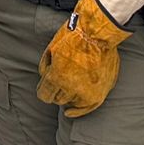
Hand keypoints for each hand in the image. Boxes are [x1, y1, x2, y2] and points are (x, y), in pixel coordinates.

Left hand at [36, 0, 129, 117]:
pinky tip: (71, 112)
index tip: (46, 85)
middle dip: (57, 89)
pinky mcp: (99, 92)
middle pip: (57, 98)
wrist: (99, 32)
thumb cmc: (75, 36)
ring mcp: (87, 92)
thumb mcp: (51, 48)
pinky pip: (87, 108)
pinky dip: (78, 110)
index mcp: (57, 77)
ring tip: (73, 78)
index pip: (44, 95)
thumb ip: (45, 68)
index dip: (44, 89)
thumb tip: (45, 78)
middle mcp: (71, 88)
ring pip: (71, 102)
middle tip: (62, 75)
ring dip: (69, 94)